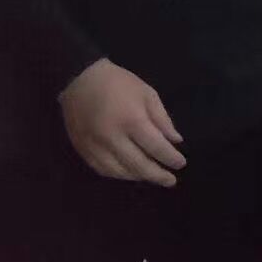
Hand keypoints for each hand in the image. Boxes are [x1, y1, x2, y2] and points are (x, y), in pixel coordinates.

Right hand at [59, 59, 186, 186]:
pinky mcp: (82, 150)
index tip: (181, 164)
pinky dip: (119, 174)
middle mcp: (112, 137)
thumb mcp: (147, 94)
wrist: (80, 80)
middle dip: (157, 175)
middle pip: (138, 165)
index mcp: (132, 120)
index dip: (170, 158)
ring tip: (152, 177)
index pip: (156, 147)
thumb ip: (162, 119)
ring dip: (139, 177)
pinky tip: (130, 173)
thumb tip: (175, 141)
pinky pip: (102, 169)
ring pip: (120, 172)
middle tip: (171, 181)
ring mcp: (95, 146)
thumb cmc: (119, 84)